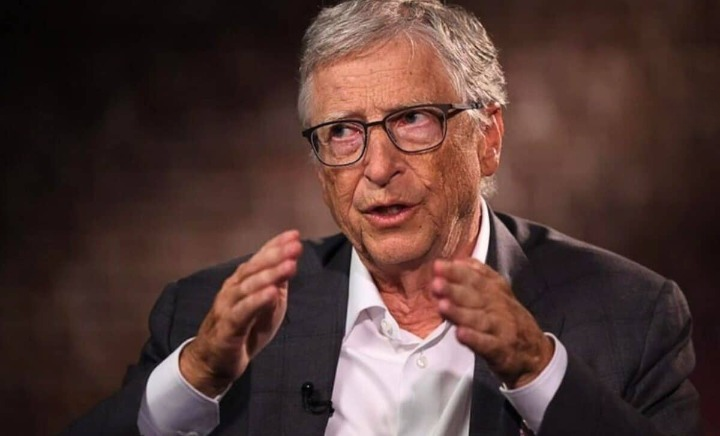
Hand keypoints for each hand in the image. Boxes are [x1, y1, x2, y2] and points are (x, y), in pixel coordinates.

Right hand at [180, 230, 302, 396]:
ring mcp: (227, 306)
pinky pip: (243, 311)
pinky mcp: (227, 327)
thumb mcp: (267, 305)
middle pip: (254, 268)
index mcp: (242, 281)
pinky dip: (257, 301)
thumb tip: (291, 262)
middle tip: (295, 246)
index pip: (259, 258)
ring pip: (249, 286)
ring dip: (270, 274)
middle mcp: (232, 289)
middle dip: (276, 255)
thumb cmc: (244, 330)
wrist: (215, 361)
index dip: (275, 245)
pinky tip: (272, 292)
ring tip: (290, 265)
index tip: (294, 235)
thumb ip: (276, 284)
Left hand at [431, 258, 552, 387]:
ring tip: (442, 306)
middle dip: (454, 289)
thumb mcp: (500, 293)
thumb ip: (481, 275)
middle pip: (475, 296)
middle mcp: (498, 307)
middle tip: (435, 283)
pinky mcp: (501, 350)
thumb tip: (460, 260)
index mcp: (496, 291)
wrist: (535, 353)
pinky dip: (473, 339)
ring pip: (478, 319)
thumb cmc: (509, 319)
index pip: (476, 278)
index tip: (438, 266)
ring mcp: (500, 328)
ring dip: (460, 312)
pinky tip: (460, 334)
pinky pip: (486, 343)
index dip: (457, 272)